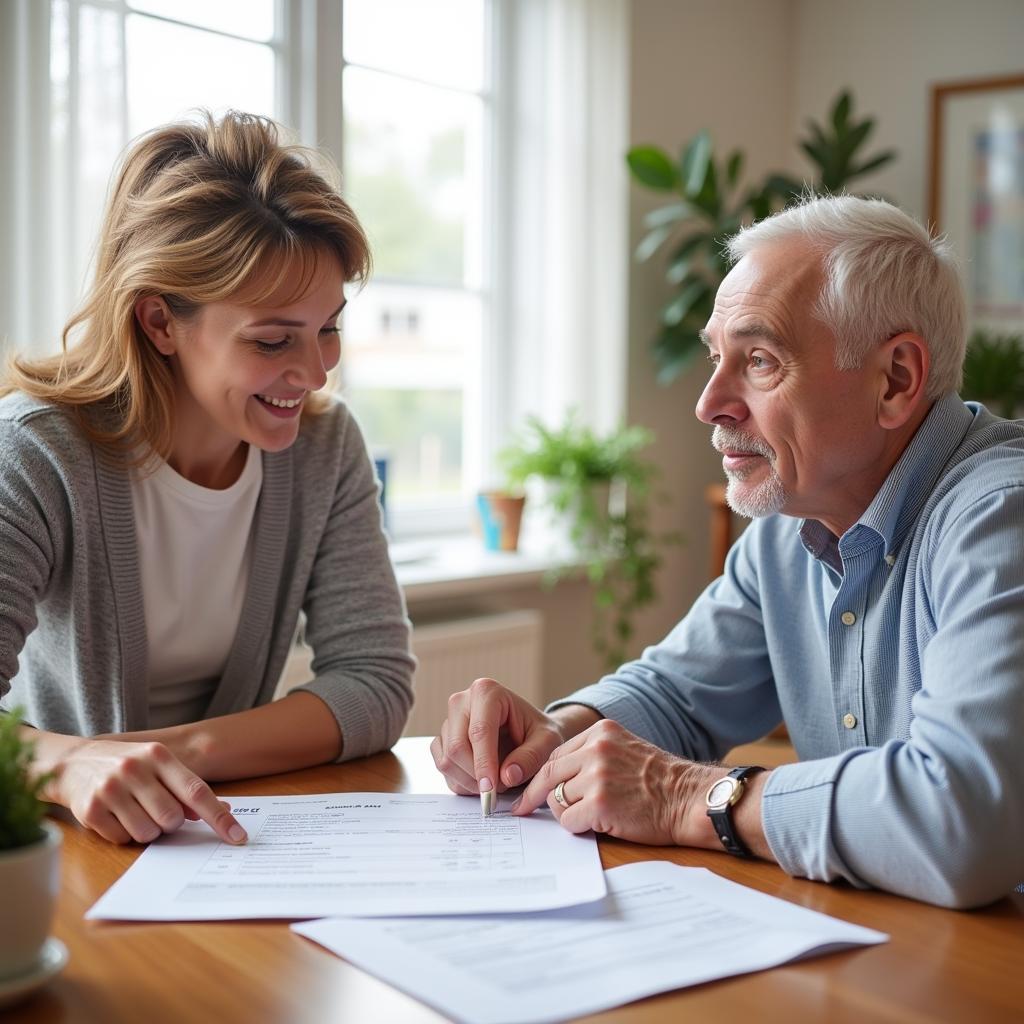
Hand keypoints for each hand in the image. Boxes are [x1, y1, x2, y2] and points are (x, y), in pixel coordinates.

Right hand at [47, 738, 247, 845]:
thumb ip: (188, 788)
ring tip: (135, 810)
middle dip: (170, 822)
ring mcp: (110, 789)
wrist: (75, 762)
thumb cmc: (128, 766)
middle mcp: (134, 769)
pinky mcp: (90, 810)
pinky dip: (125, 833)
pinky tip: (116, 815)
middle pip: (172, 818)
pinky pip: (122, 839)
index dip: (219, 817)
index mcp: (159, 756)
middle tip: (157, 810)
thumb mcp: (159, 766)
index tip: (238, 837)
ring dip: (148, 830)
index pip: (197, 791)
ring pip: (148, 833)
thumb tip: (224, 810)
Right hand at [430, 678, 566, 796]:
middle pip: (457, 747)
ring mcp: (448, 721)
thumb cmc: (537, 732)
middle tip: (501, 788)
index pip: (479, 732)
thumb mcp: (547, 742)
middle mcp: (461, 702)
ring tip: (496, 782)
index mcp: (487, 692)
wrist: (528, 731)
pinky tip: (481, 780)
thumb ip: (531, 757)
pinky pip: (442, 767)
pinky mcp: (443, 739)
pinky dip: (461, 782)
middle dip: (477, 776)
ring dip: (470, 781)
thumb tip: (507, 776)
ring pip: (447, 760)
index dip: (484, 763)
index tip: (492, 790)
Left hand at [513, 719, 717, 845]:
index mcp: (601, 732)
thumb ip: (593, 754)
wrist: (690, 799)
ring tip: (590, 815)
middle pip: (549, 773)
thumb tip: (558, 776)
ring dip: (566, 811)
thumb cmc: (661, 780)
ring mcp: (597, 776)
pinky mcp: (600, 804)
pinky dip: (577, 827)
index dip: (543, 774)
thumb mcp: (626, 749)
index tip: (531, 788)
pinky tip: (598, 824)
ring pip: (557, 798)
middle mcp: (596, 749)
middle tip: (521, 809)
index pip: (557, 753)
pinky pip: (568, 820)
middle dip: (532, 794)